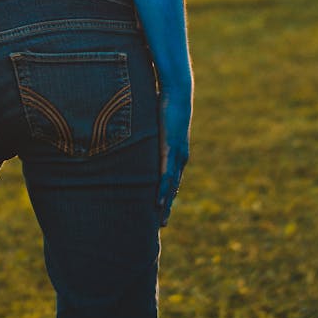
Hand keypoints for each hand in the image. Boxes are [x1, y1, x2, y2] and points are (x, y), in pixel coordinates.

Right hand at [156, 90, 190, 226]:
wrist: (179, 93)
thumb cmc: (167, 103)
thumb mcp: (156, 121)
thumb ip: (149, 129)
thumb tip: (138, 129)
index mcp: (177, 152)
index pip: (171, 179)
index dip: (166, 194)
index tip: (161, 209)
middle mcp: (179, 158)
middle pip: (173, 188)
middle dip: (167, 206)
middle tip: (160, 224)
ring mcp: (176, 155)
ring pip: (170, 186)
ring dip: (165, 203)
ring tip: (160, 220)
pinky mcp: (170, 151)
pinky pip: (166, 175)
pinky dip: (162, 190)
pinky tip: (157, 202)